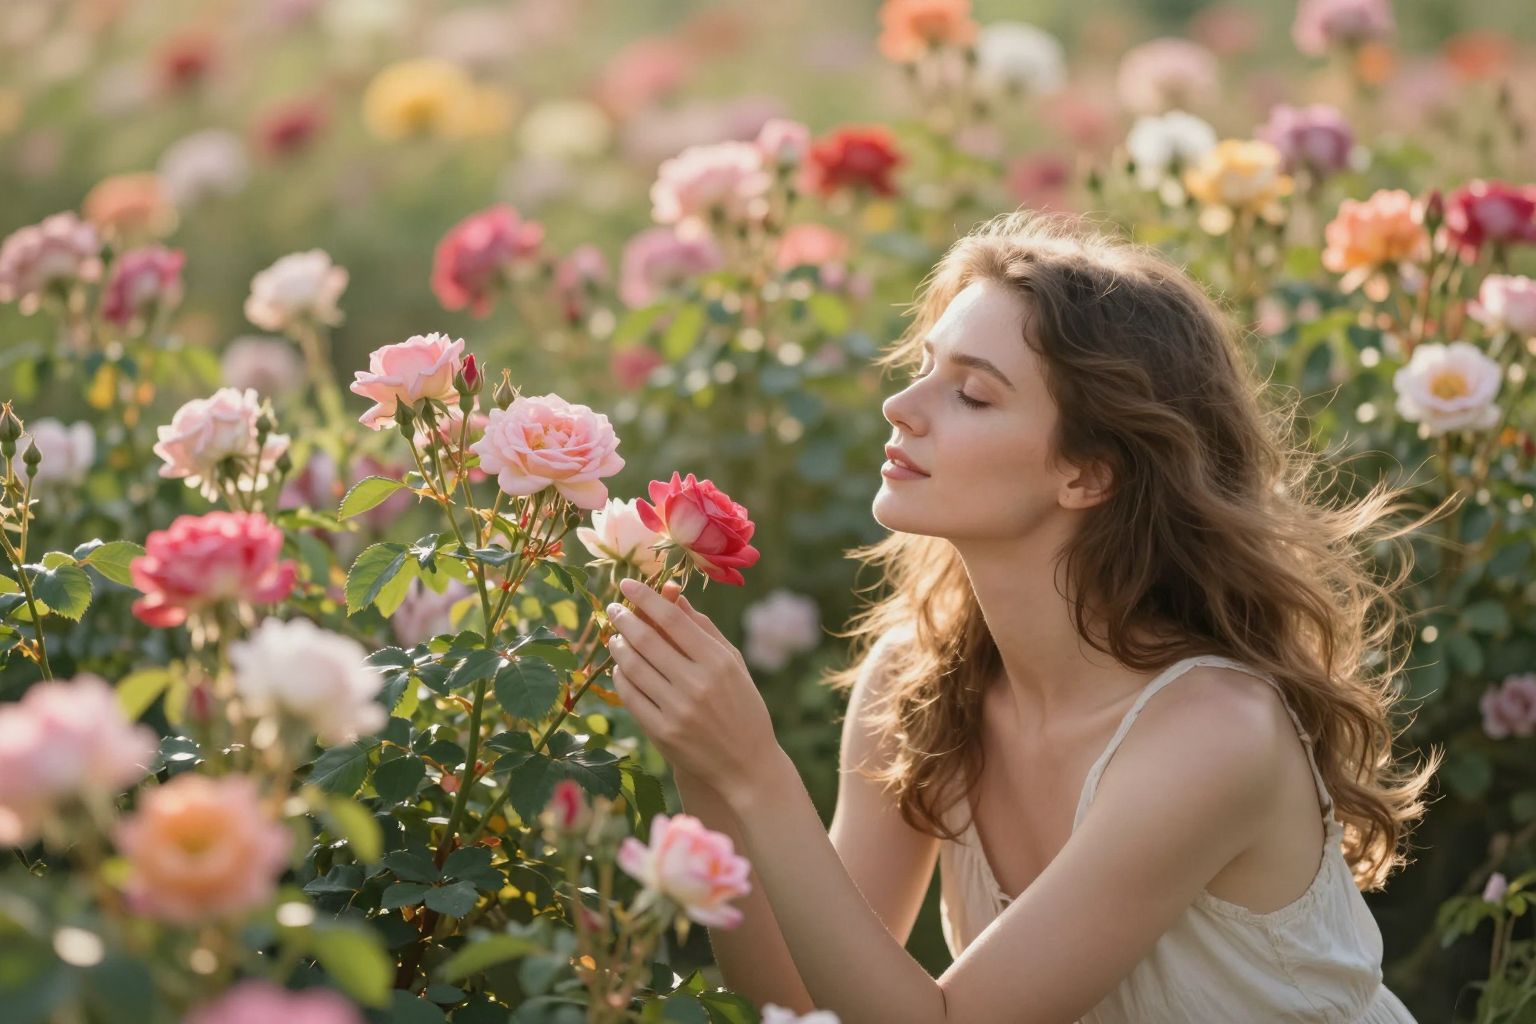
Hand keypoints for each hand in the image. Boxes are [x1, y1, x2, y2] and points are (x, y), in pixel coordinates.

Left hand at [605, 577, 780, 802]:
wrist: (747, 765)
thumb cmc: (743, 707)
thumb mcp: (733, 664)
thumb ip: (704, 629)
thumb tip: (674, 596)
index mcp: (718, 661)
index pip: (673, 619)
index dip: (646, 597)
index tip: (627, 583)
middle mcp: (697, 683)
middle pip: (648, 640)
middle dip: (624, 618)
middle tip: (613, 607)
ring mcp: (678, 710)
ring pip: (634, 667)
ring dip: (618, 646)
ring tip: (614, 637)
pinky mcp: (662, 733)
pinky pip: (631, 697)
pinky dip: (620, 677)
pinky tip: (620, 668)